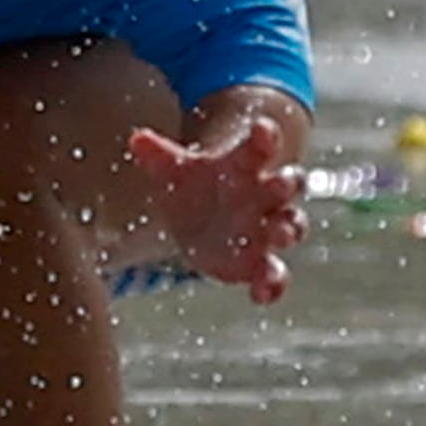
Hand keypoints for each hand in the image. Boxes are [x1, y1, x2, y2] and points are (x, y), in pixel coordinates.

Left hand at [129, 89, 311, 304]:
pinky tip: (262, 295)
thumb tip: (136, 139)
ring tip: (280, 236)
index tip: (263, 129)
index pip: (259, 147)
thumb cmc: (196, 184)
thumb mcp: (175, 170)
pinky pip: (275, 274)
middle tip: (283, 185)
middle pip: (286, 185)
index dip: (263, 137)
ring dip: (288, 230)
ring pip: (289, 226)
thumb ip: (159, 156)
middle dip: (286, 185)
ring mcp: (266, 229)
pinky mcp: (260, 262)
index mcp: (245, 166)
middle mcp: (263, 196)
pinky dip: (273, 284)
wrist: (206, 215)